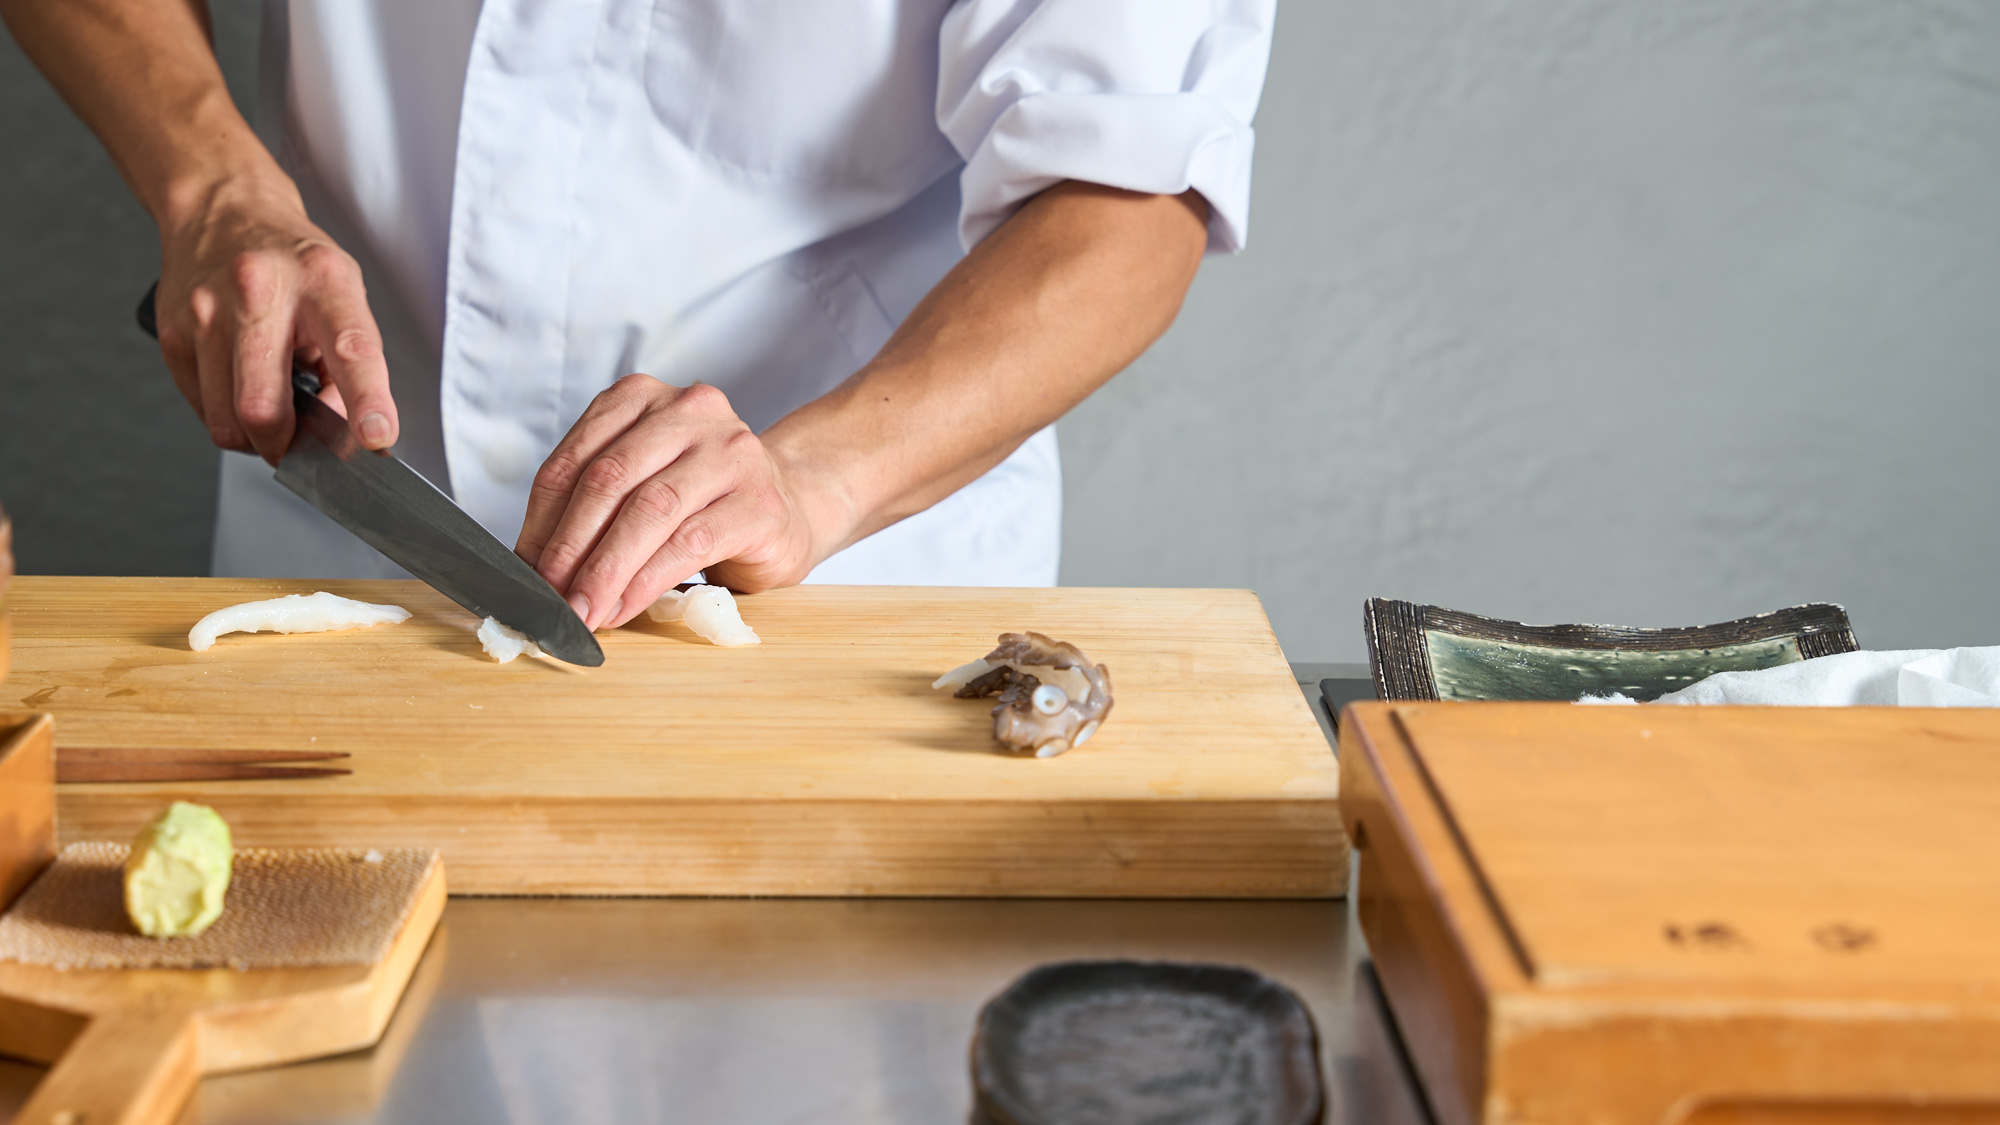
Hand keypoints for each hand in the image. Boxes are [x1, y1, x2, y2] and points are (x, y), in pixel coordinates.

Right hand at [154, 179, 397, 462]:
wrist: (223, 210)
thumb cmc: (294, 262)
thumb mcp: (344, 295)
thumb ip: (352, 364)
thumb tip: (345, 434)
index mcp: (321, 280)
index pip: (351, 348)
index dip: (367, 400)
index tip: (376, 437)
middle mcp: (258, 291)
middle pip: (264, 405)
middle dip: (288, 447)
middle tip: (305, 450)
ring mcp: (207, 312)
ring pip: (228, 419)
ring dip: (258, 438)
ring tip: (276, 411)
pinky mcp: (173, 333)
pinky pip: (203, 409)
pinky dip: (230, 418)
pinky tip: (243, 388)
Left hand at [515, 375, 822, 629]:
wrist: (791, 508)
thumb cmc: (702, 501)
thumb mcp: (639, 486)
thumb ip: (590, 509)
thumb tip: (532, 565)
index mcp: (644, 397)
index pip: (576, 458)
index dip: (543, 520)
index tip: (526, 571)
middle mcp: (691, 411)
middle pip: (609, 480)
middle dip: (570, 547)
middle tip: (550, 598)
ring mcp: (732, 452)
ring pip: (649, 511)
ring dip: (606, 570)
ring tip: (583, 610)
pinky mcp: (758, 502)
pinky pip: (690, 544)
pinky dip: (647, 581)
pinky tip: (624, 607)